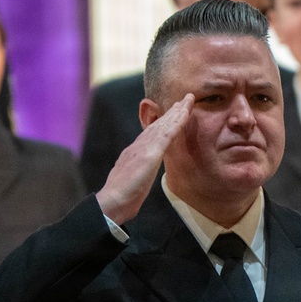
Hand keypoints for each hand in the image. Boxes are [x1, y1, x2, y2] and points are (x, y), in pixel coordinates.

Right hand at [96, 94, 193, 223]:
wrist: (113, 201)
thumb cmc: (122, 197)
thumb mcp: (133, 180)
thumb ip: (138, 172)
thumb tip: (142, 172)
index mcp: (135, 152)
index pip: (152, 133)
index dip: (163, 122)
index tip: (173, 114)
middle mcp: (139, 145)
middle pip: (159, 124)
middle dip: (172, 112)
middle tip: (184, 100)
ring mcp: (144, 147)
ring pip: (164, 124)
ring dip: (177, 111)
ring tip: (188, 100)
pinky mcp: (150, 153)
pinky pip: (167, 134)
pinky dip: (177, 122)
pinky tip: (185, 113)